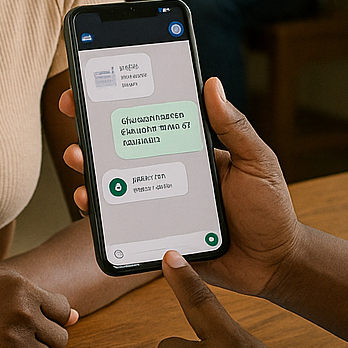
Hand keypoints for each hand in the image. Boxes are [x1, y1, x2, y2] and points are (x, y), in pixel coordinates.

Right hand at [0, 266, 76, 347]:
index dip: (50, 319)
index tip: (34, 323)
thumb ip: (35, 298)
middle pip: (60, 339)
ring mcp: (11, 341)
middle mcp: (21, 313)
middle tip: (20, 340)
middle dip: (44, 342)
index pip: (63, 310)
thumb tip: (74, 316)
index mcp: (22, 288)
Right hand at [61, 77, 303, 297]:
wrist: (274, 264)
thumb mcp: (257, 162)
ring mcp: (161, 204)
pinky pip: (122, 224)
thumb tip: (213, 84)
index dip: (125, 102)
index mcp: (193, 151)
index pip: (155, 120)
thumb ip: (234, 128)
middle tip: (74, 114)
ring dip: (91, 170)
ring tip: (79, 160)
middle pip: (126, 149)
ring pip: (117, 184)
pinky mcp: (156, 234)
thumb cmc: (270, 209)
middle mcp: (171, 173)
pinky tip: (91, 204)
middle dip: (93, 129)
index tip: (97, 83)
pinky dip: (101, 215)